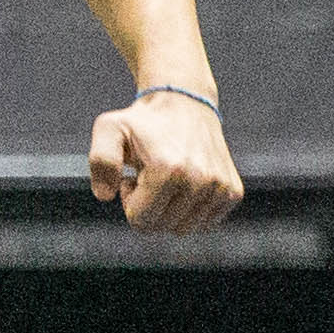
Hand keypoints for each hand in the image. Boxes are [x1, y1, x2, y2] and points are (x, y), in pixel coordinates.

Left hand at [88, 89, 242, 234]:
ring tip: (167, 178)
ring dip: (169, 209)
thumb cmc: (143, 122)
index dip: (130, 200)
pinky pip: (204, 224)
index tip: (133, 176)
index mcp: (168, 170)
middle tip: (149, 175)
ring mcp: (220, 188)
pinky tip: (185, 183)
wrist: (185, 103)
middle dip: (148, 206)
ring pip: (183, 229)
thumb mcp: (110, 129)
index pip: (140, 221)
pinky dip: (190, 210)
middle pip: (161, 227)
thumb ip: (101, 161)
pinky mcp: (233, 192)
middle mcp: (199, 180)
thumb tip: (105, 196)